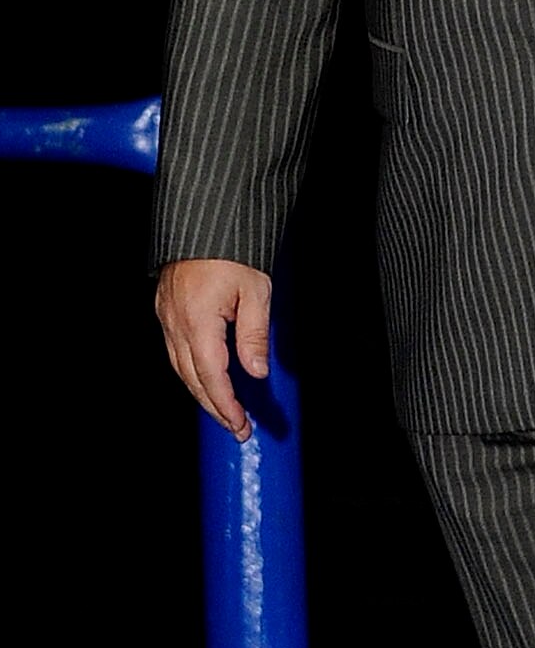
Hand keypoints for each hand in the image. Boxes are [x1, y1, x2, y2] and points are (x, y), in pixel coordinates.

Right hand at [156, 259, 273, 440]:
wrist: (206, 219)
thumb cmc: (234, 251)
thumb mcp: (256, 292)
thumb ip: (254, 335)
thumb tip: (255, 371)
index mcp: (198, 322)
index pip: (211, 377)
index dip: (225, 405)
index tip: (241, 425)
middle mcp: (175, 324)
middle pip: (192, 378)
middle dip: (214, 407)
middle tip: (236, 428)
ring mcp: (166, 317)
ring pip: (180, 367)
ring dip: (201, 392)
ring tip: (223, 411)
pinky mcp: (165, 309)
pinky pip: (175, 351)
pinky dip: (190, 371)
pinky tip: (205, 379)